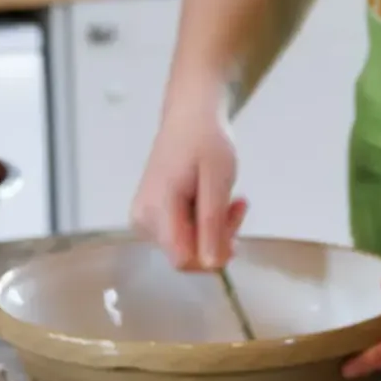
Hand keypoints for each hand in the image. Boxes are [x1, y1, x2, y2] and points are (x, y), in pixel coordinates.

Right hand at [131, 102, 246, 271]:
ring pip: (188, 247)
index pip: (183, 260)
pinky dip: (205, 224)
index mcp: (156, 209)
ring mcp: (145, 219)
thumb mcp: (217, 180)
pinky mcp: (152, 217)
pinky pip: (183, 236)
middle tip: (238, 206)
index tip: (234, 229)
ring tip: (231, 201)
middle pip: (188, 254)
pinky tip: (215, 202)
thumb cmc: (205, 141)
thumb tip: (210, 264)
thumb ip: (211, 222)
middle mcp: (143, 220)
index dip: (212, 255)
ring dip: (215, 230)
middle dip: (219, 238)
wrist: (189, 116)